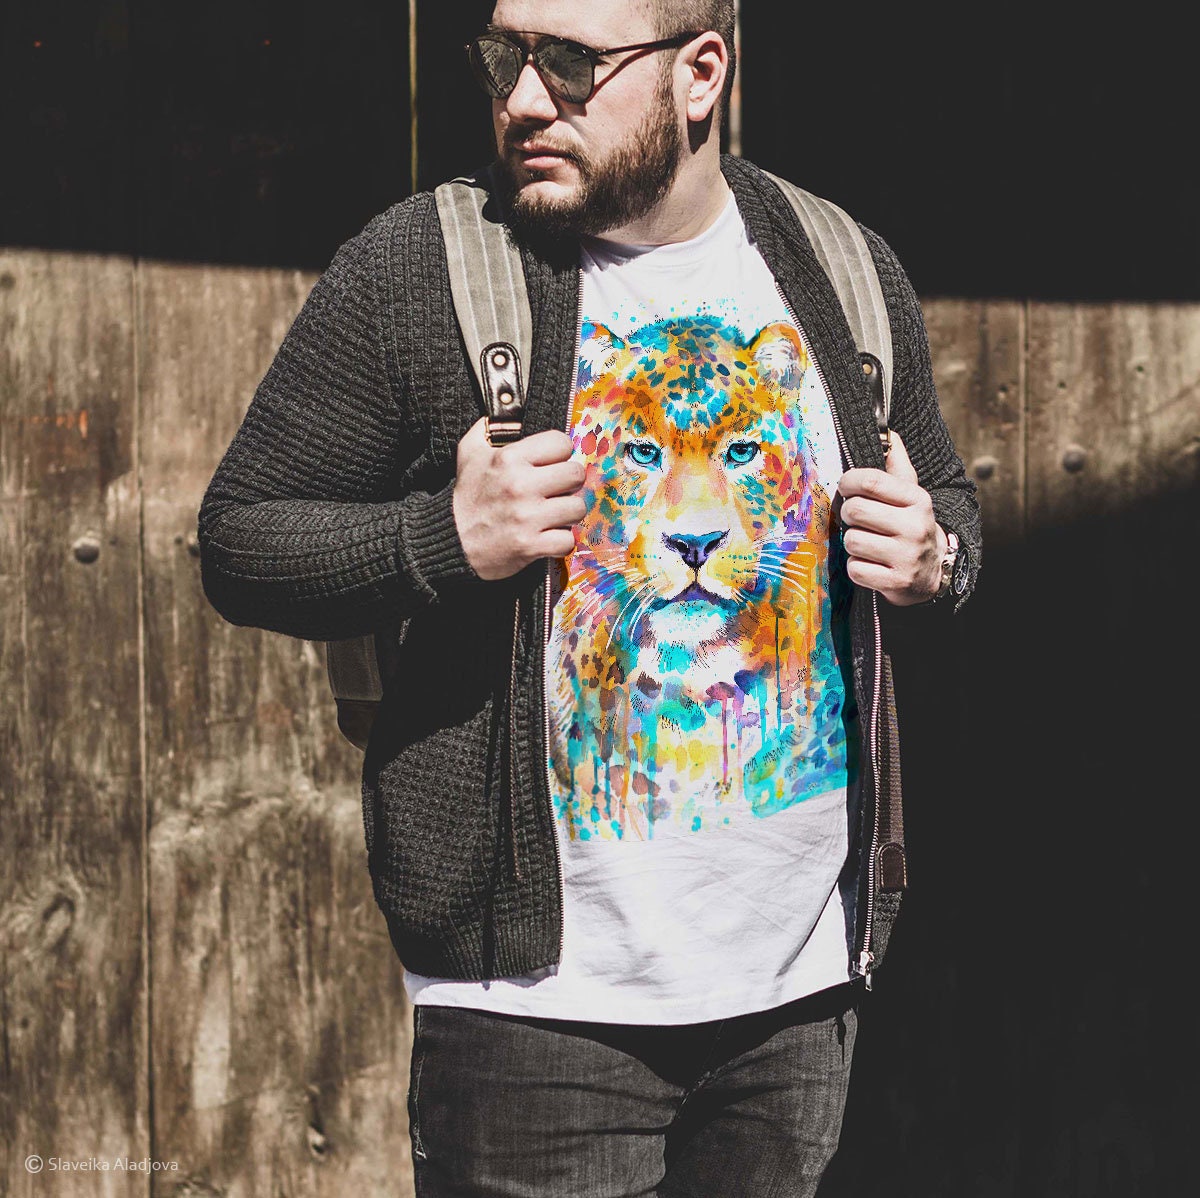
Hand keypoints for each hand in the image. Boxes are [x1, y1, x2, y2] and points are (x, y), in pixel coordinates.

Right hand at [452, 417, 586, 580]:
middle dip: (568, 483)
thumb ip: (490, 426)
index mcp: (509, 459)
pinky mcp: (530, 546)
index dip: (559, 454)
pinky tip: (547, 536)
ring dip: (567, 514)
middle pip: (576, 474)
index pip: (562, 443)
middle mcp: (520, 485)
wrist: (450, 541)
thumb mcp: (469, 451)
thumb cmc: (466, 495)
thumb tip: (511, 407)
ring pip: (577, 508)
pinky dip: (560, 541)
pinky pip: (568, 540)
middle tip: (555, 490)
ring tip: (552, 514)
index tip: (550, 464)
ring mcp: (527, 518)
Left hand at [834, 431, 946, 605]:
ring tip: (868, 543)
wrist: (933, 573)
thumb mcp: (910, 495)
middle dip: (849, 514)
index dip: (848, 482)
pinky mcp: (896, 582)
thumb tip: (888, 432)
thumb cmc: (911, 526)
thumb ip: (897, 465)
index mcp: (917, 500)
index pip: (871, 481)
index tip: (846, 487)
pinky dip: (857, 568)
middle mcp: (915, 527)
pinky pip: (855, 569)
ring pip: (852, 541)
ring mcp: (906, 557)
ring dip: (853, 543)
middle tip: (858, 520)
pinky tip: (871, 564)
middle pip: (855, 510)